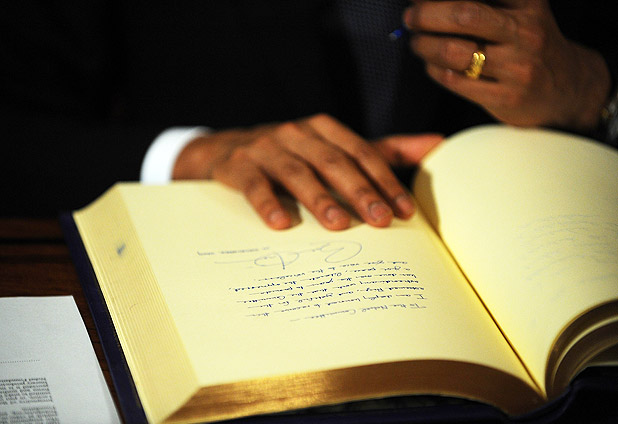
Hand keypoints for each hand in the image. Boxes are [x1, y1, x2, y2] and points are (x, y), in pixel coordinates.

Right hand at [173, 114, 441, 229]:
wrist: (228, 150)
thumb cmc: (295, 155)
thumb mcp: (337, 148)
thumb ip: (384, 150)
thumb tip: (437, 143)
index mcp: (326, 129)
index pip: (362, 153)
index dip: (385, 181)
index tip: (405, 211)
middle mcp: (298, 133)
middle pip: (334, 162)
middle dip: (359, 191)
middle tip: (380, 220)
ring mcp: (267, 147)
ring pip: (297, 172)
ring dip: (319, 198)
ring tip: (339, 225)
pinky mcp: (240, 165)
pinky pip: (255, 184)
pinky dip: (268, 203)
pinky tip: (280, 225)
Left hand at [404, 0, 610, 130]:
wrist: (567, 88)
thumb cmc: (528, 45)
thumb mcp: (518, 12)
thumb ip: (484, 4)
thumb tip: (427, 2)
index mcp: (526, 2)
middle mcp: (525, 31)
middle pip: (464, 14)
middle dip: (427, 14)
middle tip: (411, 18)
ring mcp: (517, 66)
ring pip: (455, 52)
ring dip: (425, 45)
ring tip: (417, 43)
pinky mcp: (506, 97)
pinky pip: (456, 81)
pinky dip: (435, 70)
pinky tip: (432, 65)